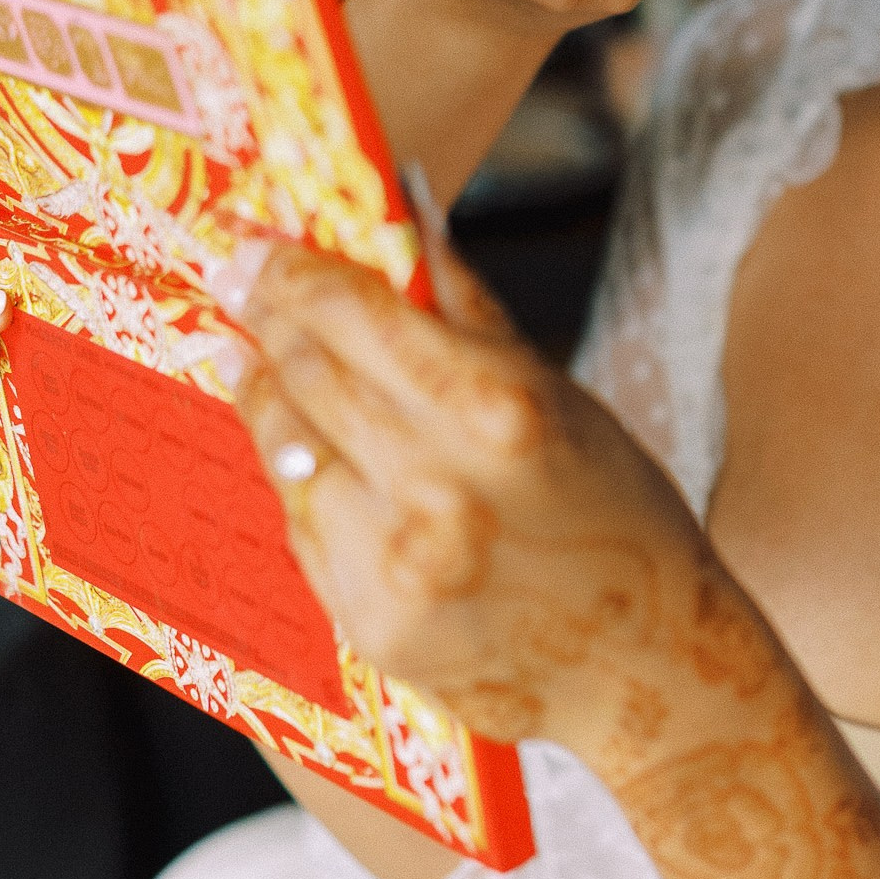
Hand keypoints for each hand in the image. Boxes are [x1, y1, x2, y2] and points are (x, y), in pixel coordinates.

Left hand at [232, 232, 733, 765]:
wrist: (647, 665)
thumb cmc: (619, 516)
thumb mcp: (559, 398)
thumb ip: (470, 312)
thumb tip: (406, 213)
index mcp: (500, 410)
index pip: (357, 316)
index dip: (287, 273)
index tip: (246, 243)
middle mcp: (441, 486)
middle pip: (310, 376)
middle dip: (263, 321)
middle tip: (232, 283)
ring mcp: (399, 564)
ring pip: (290, 453)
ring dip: (264, 398)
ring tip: (249, 359)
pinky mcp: (372, 624)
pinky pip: (304, 530)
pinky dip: (298, 482)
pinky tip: (300, 453)